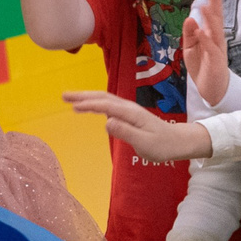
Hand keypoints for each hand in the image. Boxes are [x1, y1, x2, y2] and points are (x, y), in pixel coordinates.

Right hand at [63, 93, 212, 162]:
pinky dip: (95, 102)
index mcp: (131, 113)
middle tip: (63, 95)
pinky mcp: (129, 114)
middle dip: (83, 95)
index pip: (106, 105)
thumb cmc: (162, 145)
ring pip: (105, 99)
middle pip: (103, 97)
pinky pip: (108, 104)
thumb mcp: (144, 143)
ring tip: (70, 99)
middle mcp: (129, 108)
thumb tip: (107, 121)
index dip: (88, 104)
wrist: (178, 141)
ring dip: (87, 97)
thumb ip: (126, 132)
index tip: (72, 106)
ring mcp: (129, 110)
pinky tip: (88, 106)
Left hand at [181, 0, 229, 107]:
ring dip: (211, 17)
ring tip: (206, 4)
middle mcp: (216, 39)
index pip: (212, 14)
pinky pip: (211, 48)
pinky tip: (202, 30)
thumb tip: (190, 17)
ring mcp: (217, 49)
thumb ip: (190, 33)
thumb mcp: (191, 48)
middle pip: (217, 17)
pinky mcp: (216, 61)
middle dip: (216, 1)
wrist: (213, 89)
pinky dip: (206, 39)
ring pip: (215, 30)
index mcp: (211, 34)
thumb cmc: (203, 67)